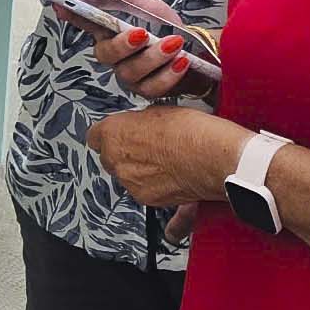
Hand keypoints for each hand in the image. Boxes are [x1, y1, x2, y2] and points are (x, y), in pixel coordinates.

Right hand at [67, 0, 194, 100]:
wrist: (196, 51)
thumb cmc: (162, 26)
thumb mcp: (140, 0)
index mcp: (105, 29)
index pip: (81, 20)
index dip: (69, 13)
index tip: (61, 4)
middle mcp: (113, 54)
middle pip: (105, 53)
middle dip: (123, 44)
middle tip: (142, 32)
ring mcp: (129, 74)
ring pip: (131, 71)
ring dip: (153, 57)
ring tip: (174, 44)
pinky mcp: (148, 90)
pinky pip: (152, 87)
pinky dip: (168, 74)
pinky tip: (181, 62)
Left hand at [85, 105, 249, 207]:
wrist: (215, 158)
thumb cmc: (193, 131)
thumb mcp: (158, 111)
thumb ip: (138, 123)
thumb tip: (139, 126)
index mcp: (113, 133)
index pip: (95, 135)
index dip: (111, 134)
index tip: (121, 132)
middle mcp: (117, 160)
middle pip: (110, 157)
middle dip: (125, 152)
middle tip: (148, 144)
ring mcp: (131, 183)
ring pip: (126, 175)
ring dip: (140, 169)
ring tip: (166, 158)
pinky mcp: (147, 199)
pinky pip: (143, 190)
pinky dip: (154, 185)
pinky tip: (170, 175)